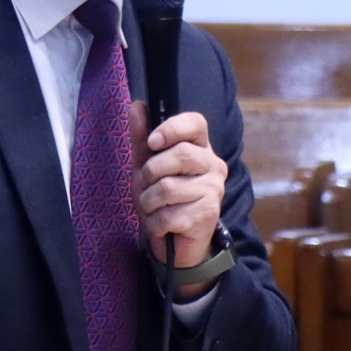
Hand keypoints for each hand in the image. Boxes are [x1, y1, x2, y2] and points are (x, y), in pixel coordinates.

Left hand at [130, 105, 227, 300]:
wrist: (176, 244)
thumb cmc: (163, 200)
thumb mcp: (147, 167)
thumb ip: (142, 138)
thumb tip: (137, 105)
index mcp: (200, 148)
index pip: (196, 122)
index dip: (171, 128)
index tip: (152, 143)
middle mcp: (213, 165)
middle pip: (179, 155)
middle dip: (150, 173)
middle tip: (146, 187)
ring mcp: (213, 191)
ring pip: (168, 188)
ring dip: (149, 202)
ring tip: (153, 208)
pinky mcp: (207, 215)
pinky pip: (168, 214)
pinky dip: (154, 223)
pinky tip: (161, 225)